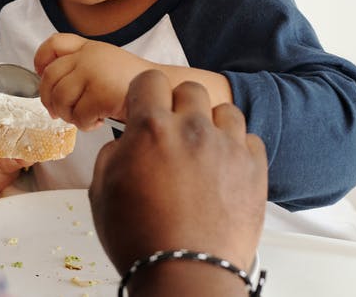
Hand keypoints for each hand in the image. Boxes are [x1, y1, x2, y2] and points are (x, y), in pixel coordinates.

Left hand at [35, 34, 154, 128]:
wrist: (165, 91)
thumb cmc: (134, 85)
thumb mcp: (107, 64)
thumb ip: (82, 68)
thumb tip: (50, 91)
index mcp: (90, 47)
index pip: (54, 43)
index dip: (41, 60)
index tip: (41, 75)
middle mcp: (89, 56)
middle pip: (49, 77)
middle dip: (49, 99)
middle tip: (59, 112)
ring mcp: (94, 73)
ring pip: (60, 99)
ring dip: (68, 115)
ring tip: (84, 118)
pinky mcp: (100, 93)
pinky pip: (78, 115)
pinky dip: (84, 125)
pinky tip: (98, 121)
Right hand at [89, 70, 266, 276]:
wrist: (186, 274)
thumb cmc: (142, 239)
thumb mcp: (102, 192)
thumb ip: (112, 154)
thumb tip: (125, 142)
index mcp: (151, 129)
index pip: (150, 80)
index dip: (145, 93)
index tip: (146, 106)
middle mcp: (192, 129)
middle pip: (191, 89)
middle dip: (179, 105)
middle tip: (174, 131)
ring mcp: (227, 146)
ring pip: (225, 110)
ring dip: (212, 124)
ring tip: (203, 150)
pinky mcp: (254, 168)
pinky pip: (250, 139)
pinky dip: (237, 148)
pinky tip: (224, 169)